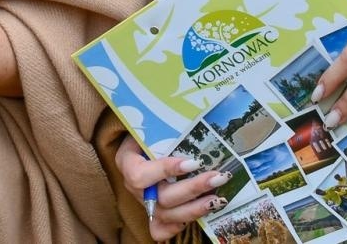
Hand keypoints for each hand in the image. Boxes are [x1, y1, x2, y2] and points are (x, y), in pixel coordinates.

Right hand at [113, 134, 230, 239]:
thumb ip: (163, 125)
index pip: (141, 175)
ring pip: (167, 215)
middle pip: (162, 197)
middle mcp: (135, 187)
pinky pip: (160, 230)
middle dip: (193, 188)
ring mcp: (144, 203)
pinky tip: (198, 215)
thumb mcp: (150, 124)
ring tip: (218, 199)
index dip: (166, 170)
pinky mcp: (153, 214)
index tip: (193, 162)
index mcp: (127, 163)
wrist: (141, 144)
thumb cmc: (148, 130)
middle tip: (218, 177)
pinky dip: (178, 226)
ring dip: (195, 208)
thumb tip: (190, 115)